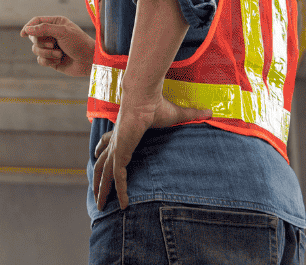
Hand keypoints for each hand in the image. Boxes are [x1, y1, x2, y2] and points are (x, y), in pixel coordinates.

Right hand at [20, 16, 93, 77]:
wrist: (89, 61)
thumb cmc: (79, 43)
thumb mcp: (62, 32)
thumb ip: (44, 29)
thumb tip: (27, 29)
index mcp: (56, 23)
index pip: (37, 21)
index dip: (29, 27)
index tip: (23, 33)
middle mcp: (52, 34)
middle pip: (34, 36)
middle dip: (42, 42)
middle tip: (53, 44)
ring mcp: (51, 47)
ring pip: (36, 49)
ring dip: (46, 53)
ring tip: (59, 54)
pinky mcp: (51, 60)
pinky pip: (40, 60)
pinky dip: (48, 61)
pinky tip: (58, 61)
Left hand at [91, 94, 211, 209]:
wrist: (144, 98)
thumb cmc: (156, 104)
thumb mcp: (176, 115)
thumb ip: (191, 115)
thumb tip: (210, 112)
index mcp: (121, 131)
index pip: (107, 142)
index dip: (101, 149)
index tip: (95, 155)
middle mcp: (116, 141)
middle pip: (101, 162)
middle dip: (98, 178)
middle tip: (95, 192)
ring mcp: (116, 149)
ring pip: (104, 174)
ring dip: (102, 189)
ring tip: (101, 205)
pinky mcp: (121, 154)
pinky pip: (119, 178)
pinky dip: (121, 192)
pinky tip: (124, 205)